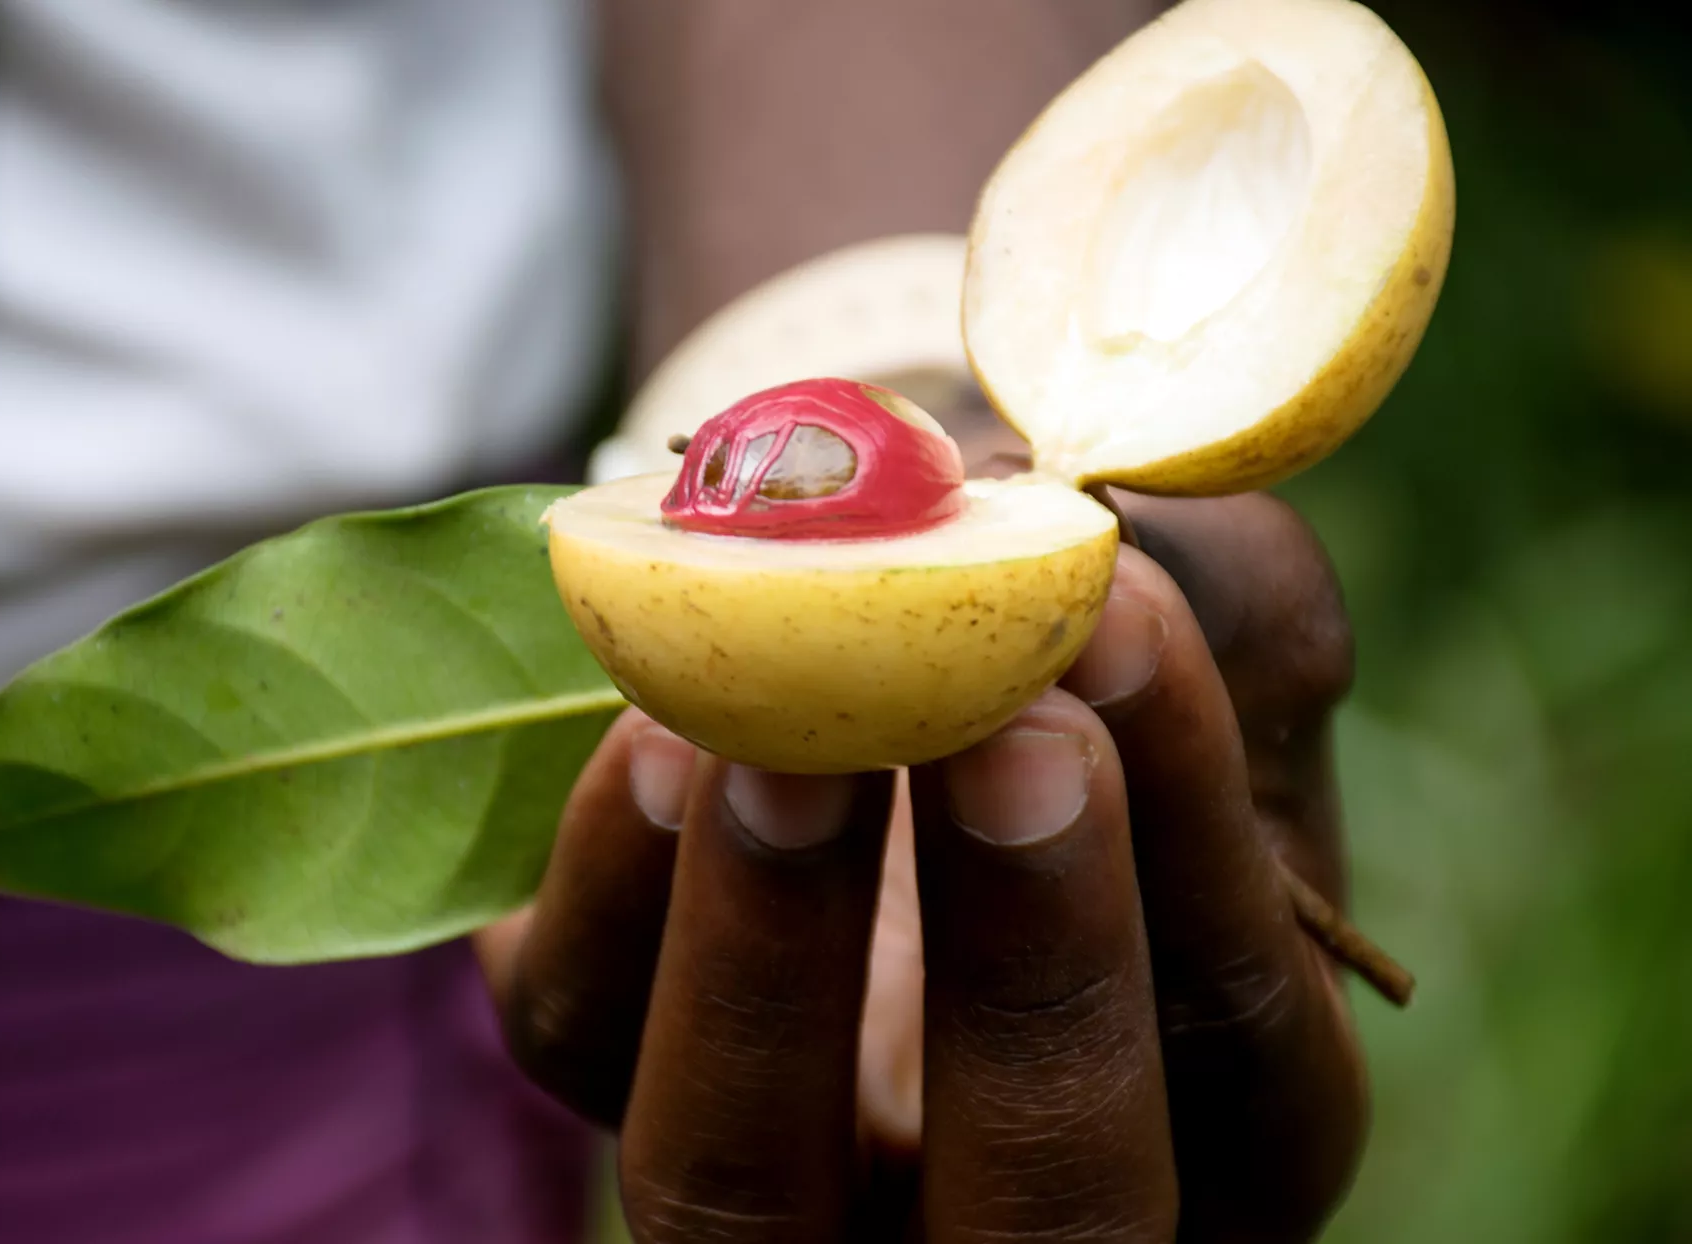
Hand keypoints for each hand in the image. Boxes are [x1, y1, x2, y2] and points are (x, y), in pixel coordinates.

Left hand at [476, 489, 1366, 1241]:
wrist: (871, 604)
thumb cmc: (1066, 628)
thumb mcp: (1194, 608)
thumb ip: (1231, 588)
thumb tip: (1167, 564)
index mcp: (1206, 1098)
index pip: (1245, 1052)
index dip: (1196, 857)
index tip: (1128, 631)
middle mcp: (989, 1185)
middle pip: (1041, 1215)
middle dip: (1034, 979)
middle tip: (1003, 737)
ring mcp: (776, 1154)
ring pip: (745, 1181)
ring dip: (769, 955)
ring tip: (788, 743)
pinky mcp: (601, 1050)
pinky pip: (579, 1027)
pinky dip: (614, 882)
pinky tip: (660, 733)